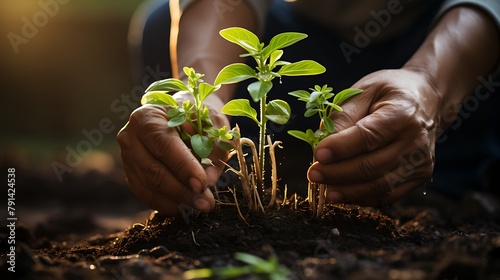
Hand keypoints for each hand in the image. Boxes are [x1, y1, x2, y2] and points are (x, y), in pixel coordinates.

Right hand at [117, 94, 229, 215]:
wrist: (181, 119)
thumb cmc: (197, 118)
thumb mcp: (211, 123)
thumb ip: (213, 148)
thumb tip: (210, 179)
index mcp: (147, 118)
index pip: (164, 145)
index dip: (184, 167)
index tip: (202, 184)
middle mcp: (130, 138)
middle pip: (154, 170)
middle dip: (183, 191)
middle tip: (207, 203)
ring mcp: (128, 159)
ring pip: (150, 187)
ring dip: (178, 201)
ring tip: (202, 206)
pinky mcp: (132, 176)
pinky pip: (147, 196)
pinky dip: (168, 204)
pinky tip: (187, 207)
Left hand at [307, 68, 438, 206]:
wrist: (428, 100)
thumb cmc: (390, 92)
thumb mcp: (364, 90)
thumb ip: (344, 114)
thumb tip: (323, 141)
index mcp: (402, 114)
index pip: (367, 137)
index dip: (340, 148)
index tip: (318, 154)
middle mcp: (415, 141)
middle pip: (371, 166)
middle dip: (337, 173)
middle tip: (313, 174)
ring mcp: (420, 162)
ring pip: (379, 186)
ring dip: (348, 191)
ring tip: (324, 190)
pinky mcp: (419, 177)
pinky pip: (388, 195)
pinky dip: (363, 198)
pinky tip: (343, 194)